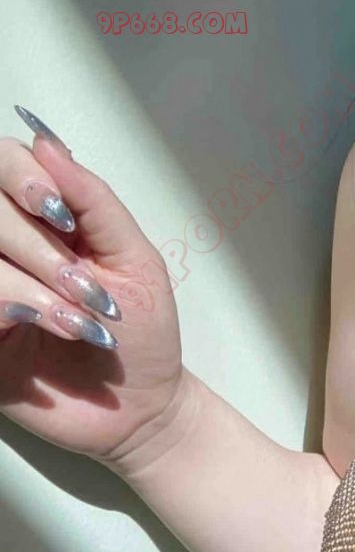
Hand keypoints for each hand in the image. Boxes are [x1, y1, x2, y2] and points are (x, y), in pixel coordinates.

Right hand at [0, 106, 190, 471]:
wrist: (144, 411)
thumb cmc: (144, 338)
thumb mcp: (135, 260)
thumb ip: (94, 201)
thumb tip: (44, 140)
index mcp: (46, 223)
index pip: (4, 165)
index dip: (21, 177)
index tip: (59, 214)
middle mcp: (10, 251)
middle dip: (38, 249)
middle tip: (86, 290)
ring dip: (32, 286)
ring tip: (80, 324)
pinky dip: (11, 308)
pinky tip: (53, 331)